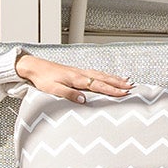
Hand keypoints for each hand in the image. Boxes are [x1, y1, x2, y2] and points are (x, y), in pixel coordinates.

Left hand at [14, 51, 131, 102]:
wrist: (35, 67)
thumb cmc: (43, 79)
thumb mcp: (53, 89)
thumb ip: (69, 94)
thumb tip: (83, 100)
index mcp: (77, 79)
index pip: (98, 85)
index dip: (112, 90)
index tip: (123, 93)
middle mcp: (81, 73)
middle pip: (103, 78)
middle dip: (118, 83)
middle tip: (131, 87)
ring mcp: (79, 71)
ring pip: (101, 74)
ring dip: (114, 78)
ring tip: (126, 81)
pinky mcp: (77, 71)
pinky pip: (95, 73)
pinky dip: (104, 75)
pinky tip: (108, 77)